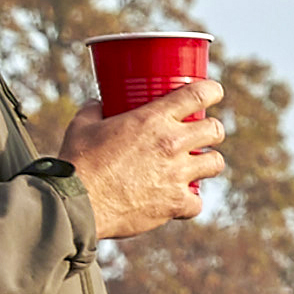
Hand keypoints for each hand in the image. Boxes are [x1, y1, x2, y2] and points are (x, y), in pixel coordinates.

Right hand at [65, 86, 225, 237]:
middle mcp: (172, 143)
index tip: (213, 92)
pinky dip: (190, 202)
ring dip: (208, 163)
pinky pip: (197, 202)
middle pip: (215, 130)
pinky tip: (179, 200)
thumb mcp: (83, 125)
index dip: (211, 91)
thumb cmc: (78, 161)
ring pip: (216, 163)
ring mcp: (177, 174)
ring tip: (196, 165)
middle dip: (212, 130)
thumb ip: (94, 110)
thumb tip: (97, 103)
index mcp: (152, 119)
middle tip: (201, 134)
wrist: (77, 202)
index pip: (198, 94)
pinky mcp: (175, 202)